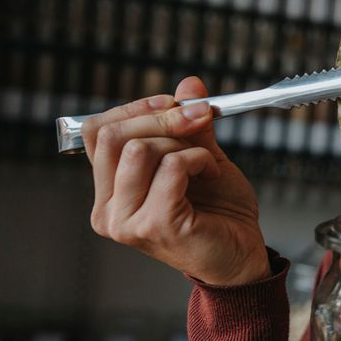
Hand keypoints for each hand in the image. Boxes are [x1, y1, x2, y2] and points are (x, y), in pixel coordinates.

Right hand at [83, 76, 269, 285]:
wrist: (242, 256)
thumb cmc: (219, 213)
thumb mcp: (200, 157)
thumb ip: (189, 123)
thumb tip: (189, 84)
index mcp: (108, 193)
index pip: (97, 133)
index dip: (134, 109)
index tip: (172, 102)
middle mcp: (108, 211)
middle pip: (113, 136)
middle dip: (159, 117)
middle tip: (196, 117)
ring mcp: (127, 222)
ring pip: (140, 150)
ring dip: (181, 142)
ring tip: (204, 160)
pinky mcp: (155, 225)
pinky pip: (171, 168)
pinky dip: (197, 159)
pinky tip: (210, 172)